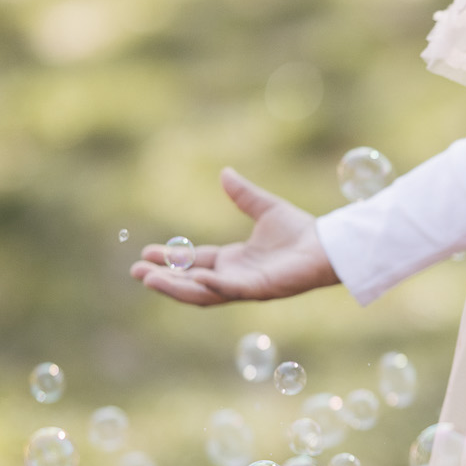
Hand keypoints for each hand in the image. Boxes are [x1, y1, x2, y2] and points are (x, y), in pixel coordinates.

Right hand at [129, 168, 337, 306]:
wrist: (328, 244)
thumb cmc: (301, 231)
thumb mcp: (265, 207)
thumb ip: (243, 195)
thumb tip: (225, 173)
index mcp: (234, 261)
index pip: (195, 263)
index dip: (170, 260)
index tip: (145, 255)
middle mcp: (236, 277)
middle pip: (192, 282)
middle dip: (164, 279)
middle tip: (137, 273)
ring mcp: (247, 286)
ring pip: (204, 293)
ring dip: (177, 288)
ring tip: (150, 280)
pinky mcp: (261, 290)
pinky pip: (231, 290)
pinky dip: (212, 285)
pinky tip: (194, 277)